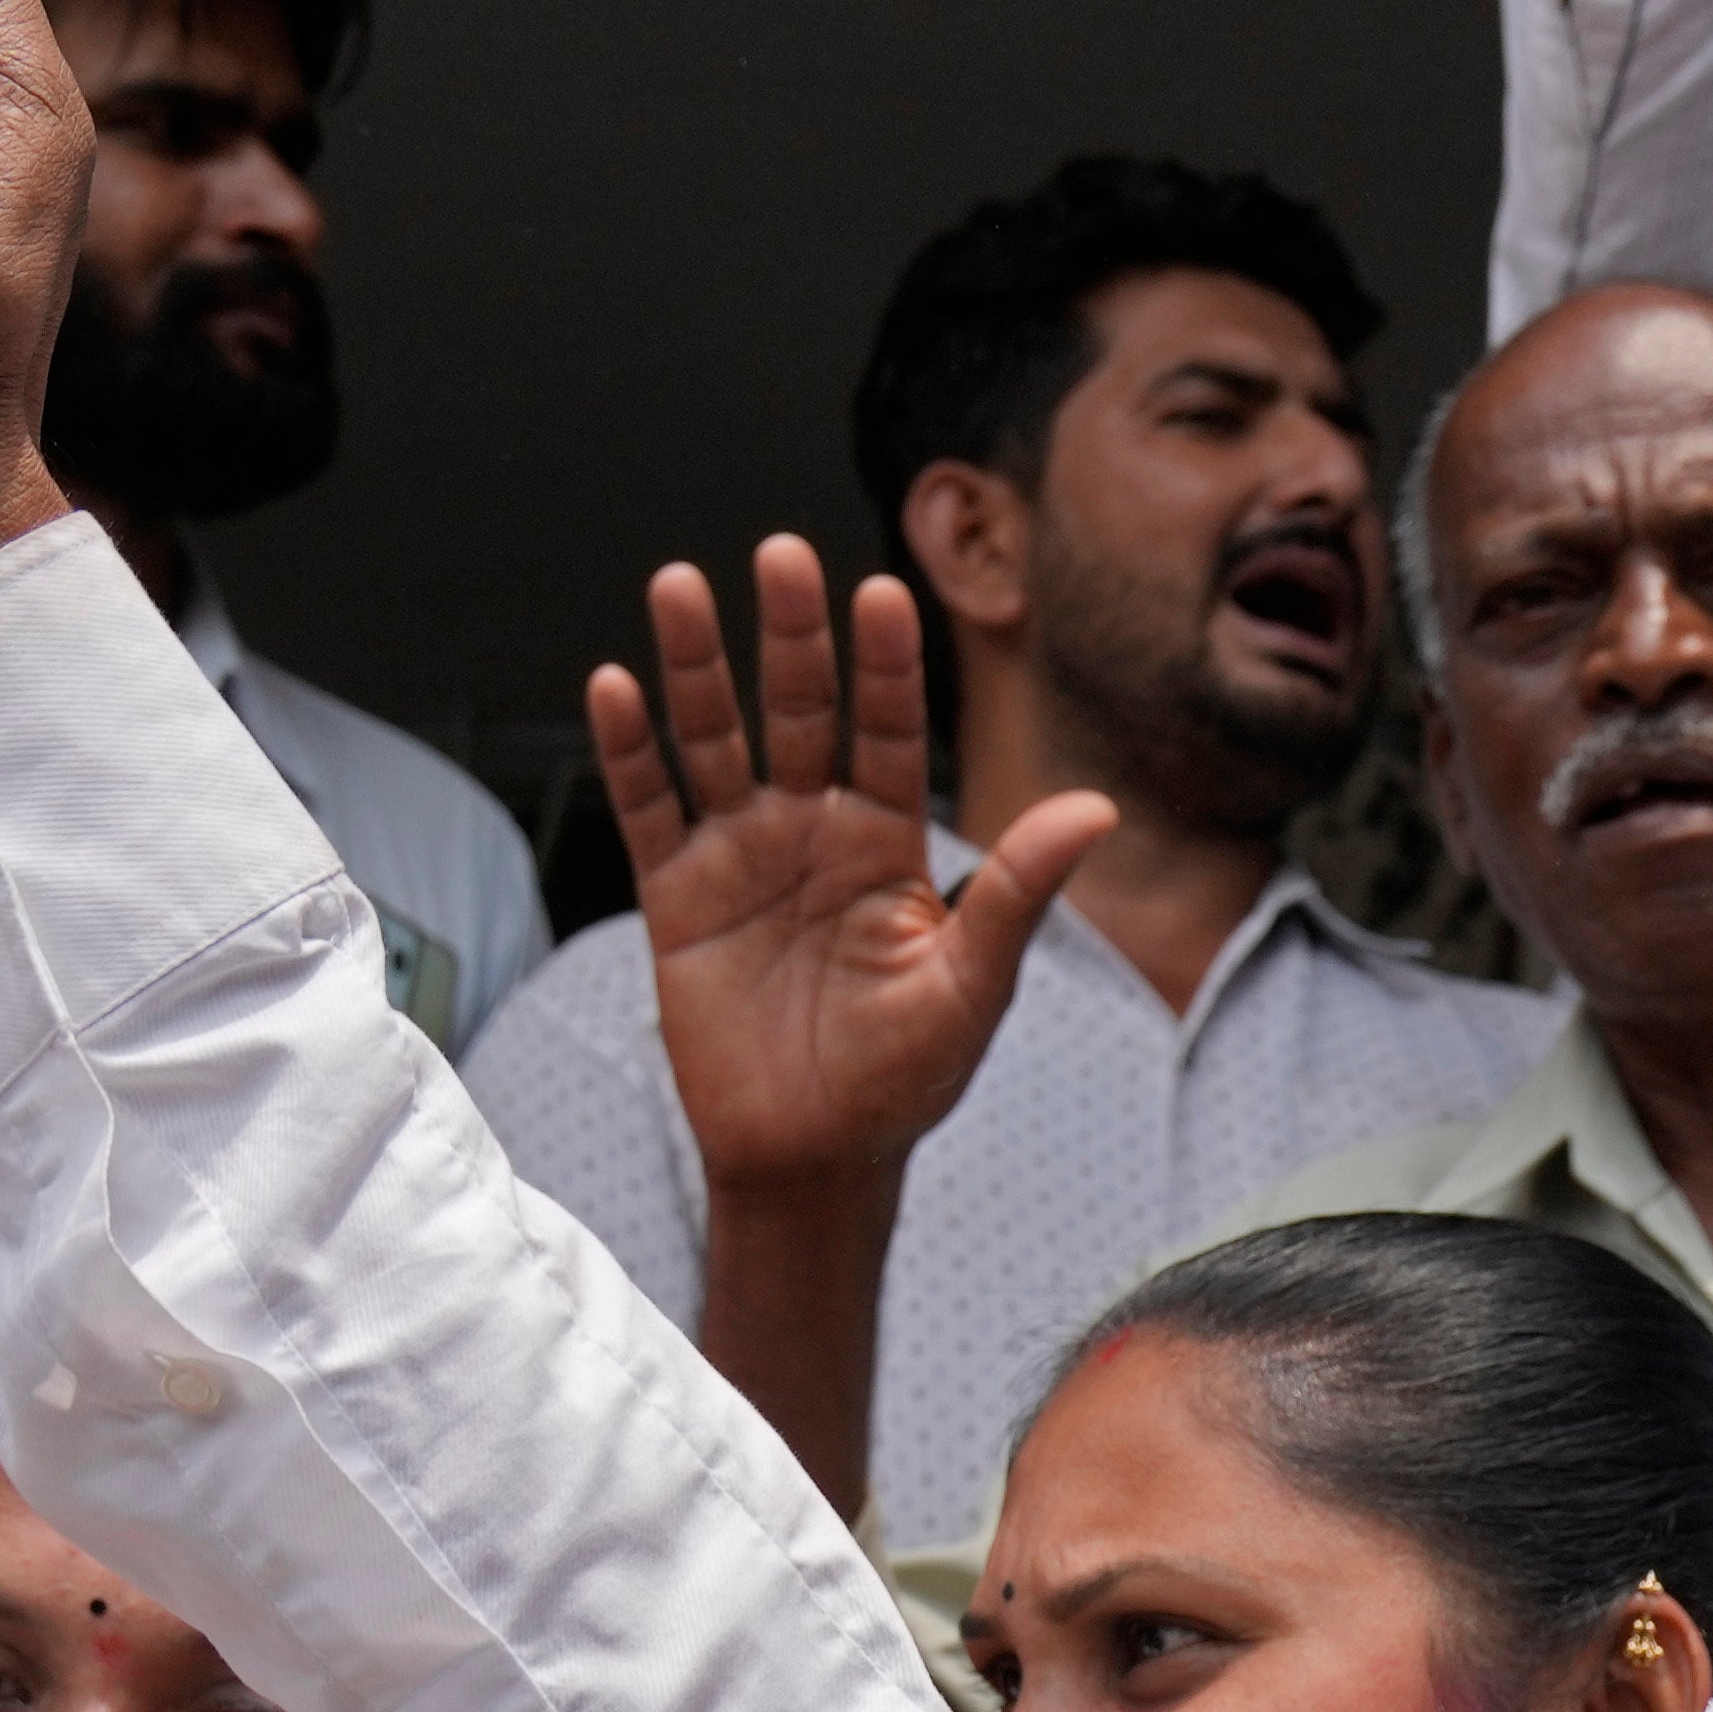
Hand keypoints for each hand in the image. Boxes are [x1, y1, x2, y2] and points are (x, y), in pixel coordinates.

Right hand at [592, 537, 1100, 1205]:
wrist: (816, 1158)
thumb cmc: (905, 1078)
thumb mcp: (972, 985)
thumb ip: (1018, 893)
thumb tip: (1096, 809)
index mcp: (888, 843)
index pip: (887, 732)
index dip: (885, 667)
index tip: (880, 595)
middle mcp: (812, 831)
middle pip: (797, 713)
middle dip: (789, 637)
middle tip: (781, 553)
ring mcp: (740, 857)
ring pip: (713, 741)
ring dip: (695, 667)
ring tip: (677, 584)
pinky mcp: (677, 899)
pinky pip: (650, 811)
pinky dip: (629, 751)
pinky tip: (615, 685)